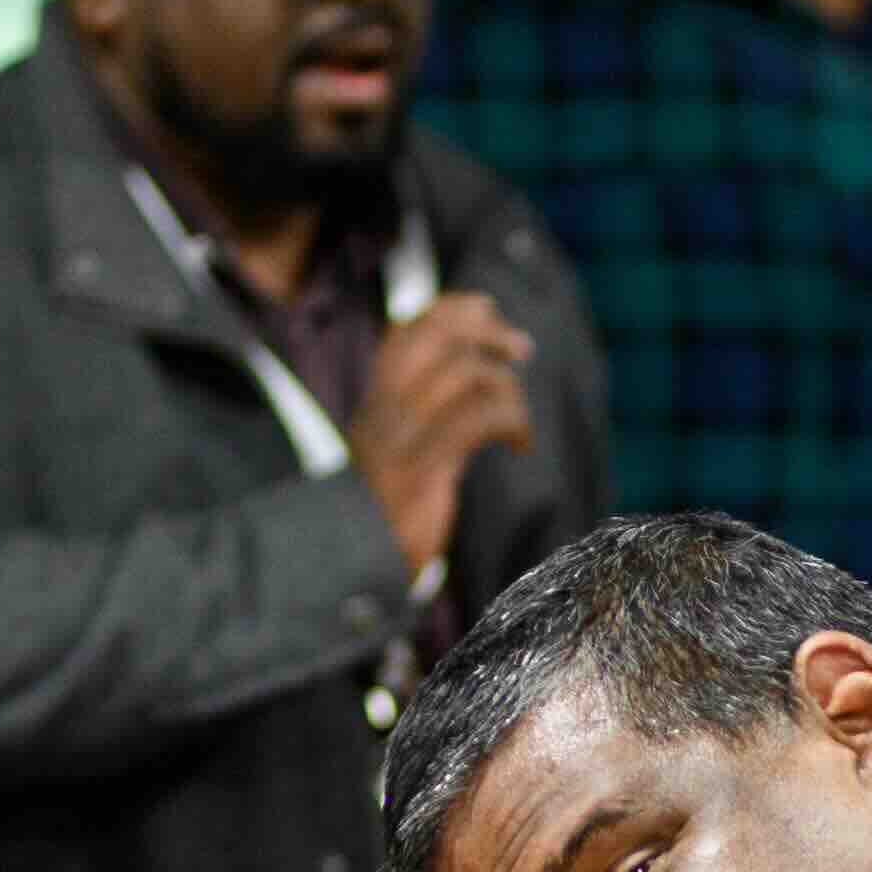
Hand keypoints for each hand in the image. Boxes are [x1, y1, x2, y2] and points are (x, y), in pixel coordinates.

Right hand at [347, 293, 536, 579]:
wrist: (351, 562)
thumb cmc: (380, 513)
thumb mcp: (393, 453)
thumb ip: (418, 417)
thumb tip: (466, 384)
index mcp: (376, 401)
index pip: (407, 330)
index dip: (449, 309)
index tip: (485, 309)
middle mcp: (386, 408)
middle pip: (437, 336)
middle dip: (485, 330)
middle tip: (519, 347)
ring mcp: (405, 436)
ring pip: (464, 372)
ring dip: (507, 386)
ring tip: (519, 416)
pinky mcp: (426, 468)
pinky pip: (479, 419)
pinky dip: (512, 422)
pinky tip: (519, 444)